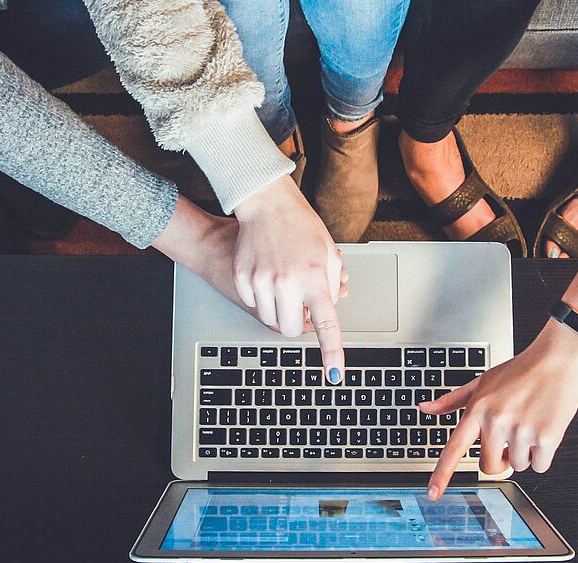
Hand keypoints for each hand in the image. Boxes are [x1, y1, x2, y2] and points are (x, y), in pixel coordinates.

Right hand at [233, 177, 346, 381]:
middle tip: (301, 303)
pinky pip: (253, 304)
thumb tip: (327, 311)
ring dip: (280, 311)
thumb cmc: (301, 226)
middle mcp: (287, 282)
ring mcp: (261, 281)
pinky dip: (262, 298)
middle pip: (291, 329)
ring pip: (270, 320)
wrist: (266, 204)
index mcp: (315, 278)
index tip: (334, 374)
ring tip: (285, 284)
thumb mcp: (329, 253)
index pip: (326, 324)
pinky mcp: (242, 278)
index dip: (331, 352)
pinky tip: (267, 275)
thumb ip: (332, 286)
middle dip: (298, 323)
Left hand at [422, 320, 577, 498]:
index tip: (433, 493)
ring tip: (529, 424)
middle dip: (499, 459)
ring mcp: (521, 431)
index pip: (454, 448)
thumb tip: (425, 408)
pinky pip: (539, 466)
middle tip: (509, 439)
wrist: (558, 360)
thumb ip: (453, 400)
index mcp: (478, 409)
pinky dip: (543, 455)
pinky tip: (544, 429)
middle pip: (489, 466)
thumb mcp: (482, 381)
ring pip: (517, 466)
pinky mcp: (546, 438)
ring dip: (524, 453)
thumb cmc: (521, 371)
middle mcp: (497, 421)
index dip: (442, 474)